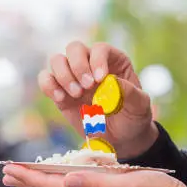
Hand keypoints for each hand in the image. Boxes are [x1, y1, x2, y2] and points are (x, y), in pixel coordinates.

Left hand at [2, 165, 186, 186]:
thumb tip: (66, 180)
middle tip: (6, 173)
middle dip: (27, 180)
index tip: (9, 170)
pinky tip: (59, 177)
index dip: (29, 178)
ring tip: (24, 176)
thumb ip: (96, 183)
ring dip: (39, 181)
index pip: (51, 186)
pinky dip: (59, 180)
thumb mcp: (127, 184)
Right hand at [38, 41, 157, 158]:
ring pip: (57, 60)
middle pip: (74, 48)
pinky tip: (60, 98)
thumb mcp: (140, 106)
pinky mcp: (59, 91)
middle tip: (86, 87)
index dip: (97, 60)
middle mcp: (90, 64)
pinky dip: (48, 85)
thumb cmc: (132, 116)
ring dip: (63, 75)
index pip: (100, 49)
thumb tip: (110, 81)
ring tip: (76, 94)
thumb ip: (129, 92)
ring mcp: (73, 77)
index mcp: (112, 61)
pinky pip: (45, 79)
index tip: (100, 79)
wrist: (120, 138)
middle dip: (78, 65)